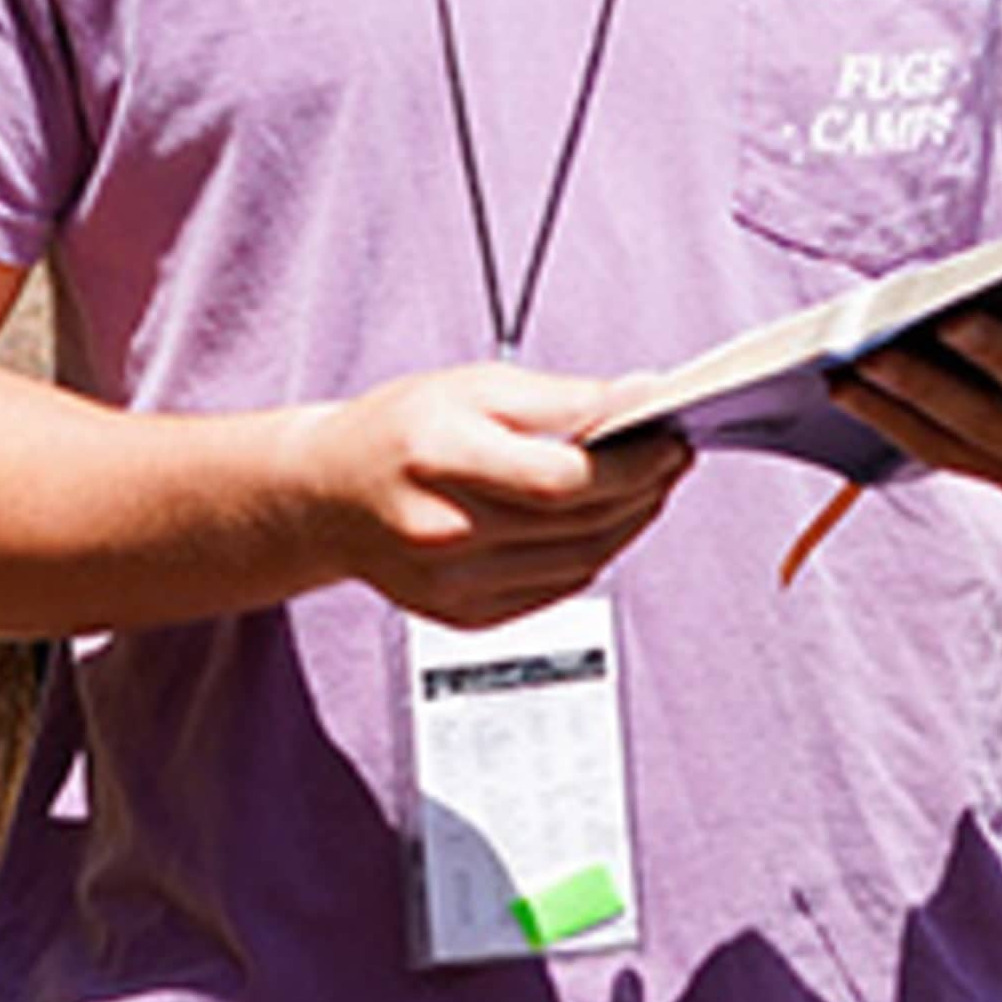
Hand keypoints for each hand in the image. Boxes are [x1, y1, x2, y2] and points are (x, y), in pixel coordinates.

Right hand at [284, 361, 692, 629]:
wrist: (327, 496)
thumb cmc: (399, 430)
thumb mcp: (473, 386)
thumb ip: (560, 398)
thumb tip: (640, 398)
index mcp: (437, 461)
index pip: (561, 480)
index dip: (631, 464)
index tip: (670, 439)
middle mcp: (441, 533)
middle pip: (578, 524)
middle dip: (643, 488)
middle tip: (673, 456)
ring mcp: (450, 585)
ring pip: (580, 563)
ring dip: (630, 524)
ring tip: (651, 486)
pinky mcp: (463, 615)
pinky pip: (557, 589)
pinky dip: (595, 554)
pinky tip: (607, 522)